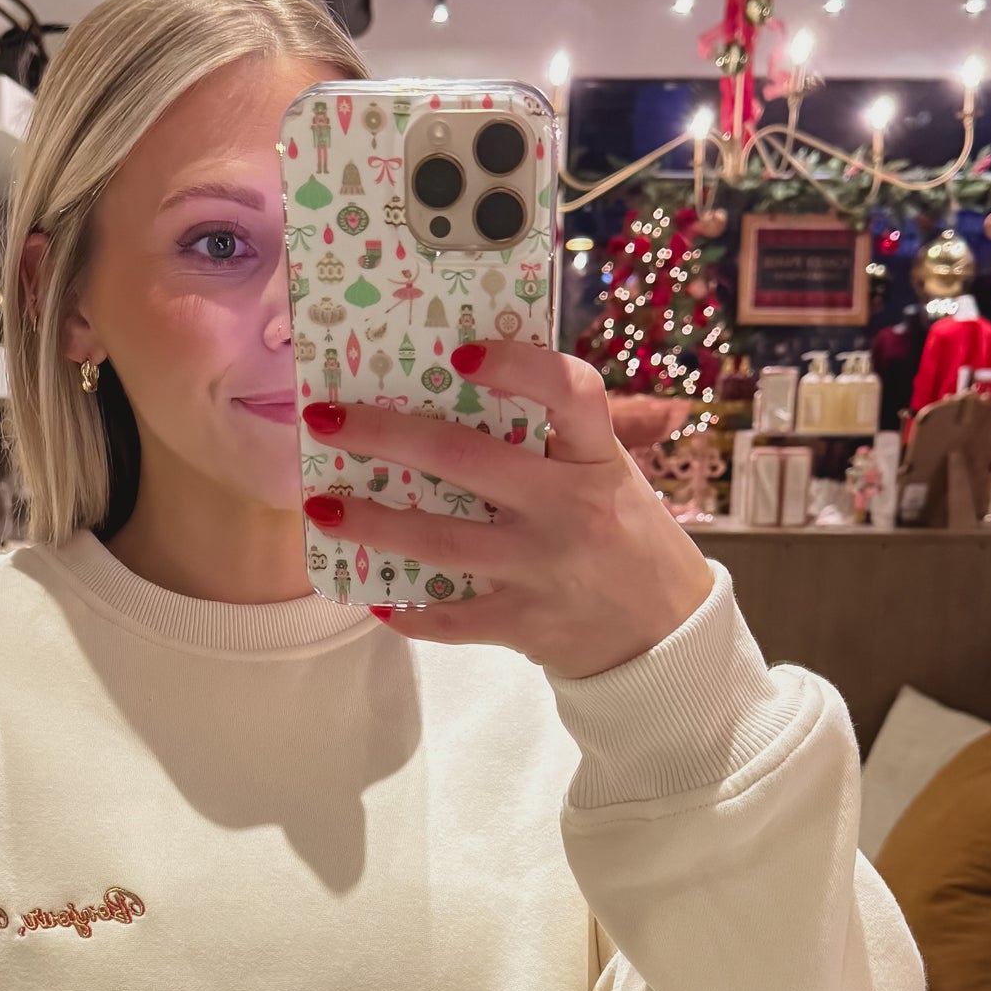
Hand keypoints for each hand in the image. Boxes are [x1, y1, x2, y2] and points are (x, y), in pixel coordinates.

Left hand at [301, 340, 712, 677]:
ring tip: (323, 508)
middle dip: (385, 435)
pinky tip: (372, 594)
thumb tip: (465, 392)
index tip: (460, 351)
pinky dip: (406, 611)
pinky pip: (450, 618)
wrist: (667, 639)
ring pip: (440, 541)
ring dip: (371, 523)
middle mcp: (571, 509)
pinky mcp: (525, 622)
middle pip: (466, 459)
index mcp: (597, 460)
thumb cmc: (629, 541)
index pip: (570, 392)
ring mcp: (544, 568)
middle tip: (327, 419)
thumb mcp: (612, 479)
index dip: (518, 364)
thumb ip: (557, 444)